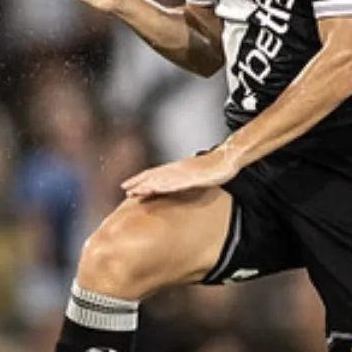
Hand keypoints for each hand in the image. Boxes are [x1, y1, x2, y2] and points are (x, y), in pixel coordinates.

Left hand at [122, 148, 238, 199]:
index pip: (155, 173)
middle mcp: (177, 169)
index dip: (141, 179)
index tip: (129, 186)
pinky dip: (163, 187)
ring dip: (146, 185)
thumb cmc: (214, 167)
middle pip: (154, 175)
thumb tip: (178, 185)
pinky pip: (175, 183)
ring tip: (133, 191)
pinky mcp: (192, 177)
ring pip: (161, 179)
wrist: (227, 159)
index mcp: (177, 168)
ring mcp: (184, 173)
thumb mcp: (197, 173)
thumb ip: (185, 178)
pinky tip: (155, 190)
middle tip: (124, 189)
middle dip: (138, 182)